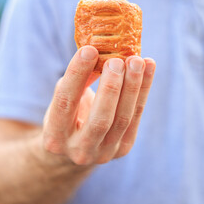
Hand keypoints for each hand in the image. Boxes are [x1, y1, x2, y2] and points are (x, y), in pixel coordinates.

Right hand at [42, 46, 154, 164]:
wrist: (77, 147)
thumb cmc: (67, 115)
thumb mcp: (63, 99)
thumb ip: (76, 81)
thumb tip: (99, 54)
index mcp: (55, 137)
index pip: (65, 103)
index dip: (77, 75)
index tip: (89, 50)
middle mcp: (79, 150)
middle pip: (100, 119)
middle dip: (111, 87)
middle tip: (117, 61)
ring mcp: (104, 153)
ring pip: (123, 118)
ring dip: (133, 86)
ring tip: (136, 61)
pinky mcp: (123, 148)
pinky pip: (137, 116)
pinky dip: (144, 89)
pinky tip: (148, 68)